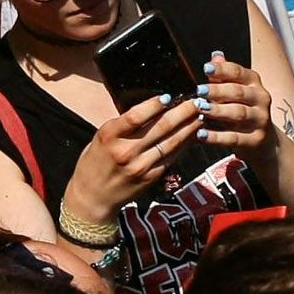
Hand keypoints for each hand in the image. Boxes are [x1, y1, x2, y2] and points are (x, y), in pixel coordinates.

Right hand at [65, 95, 206, 229]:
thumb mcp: (100, 139)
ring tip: (200, 114)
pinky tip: (193, 134)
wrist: (93, 197)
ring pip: (170, 142)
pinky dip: (184, 144)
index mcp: (109, 136)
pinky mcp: (150, 177)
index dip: (154, 105)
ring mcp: (140, 166)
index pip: (135, 116)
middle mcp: (125, 151)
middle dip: (182, 112)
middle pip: (160, 127)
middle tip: (196, 100)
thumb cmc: (94, 163)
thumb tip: (151, 108)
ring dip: (188, 127)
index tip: (169, 96)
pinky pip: (172, 156)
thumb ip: (122, 126)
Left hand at [194, 57, 275, 155]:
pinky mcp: (255, 140)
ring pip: (238, 113)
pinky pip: (234, 138)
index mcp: (254, 83)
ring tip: (200, 108)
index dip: (222, 70)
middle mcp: (260, 99)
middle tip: (199, 91)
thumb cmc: (242, 108)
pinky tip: (201, 134)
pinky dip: (216, 137)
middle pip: (238, 92)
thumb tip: (215, 56)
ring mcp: (260, 120)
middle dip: (218, 91)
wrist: (263, 140)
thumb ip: (224, 75)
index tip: (205, 68)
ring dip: (218, 110)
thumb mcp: (235, 90)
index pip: (238, 73)